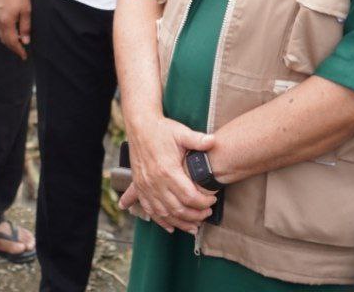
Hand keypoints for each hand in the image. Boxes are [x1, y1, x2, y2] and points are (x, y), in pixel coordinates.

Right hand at [0, 0, 31, 59]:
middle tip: (21, 52)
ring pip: (1, 33)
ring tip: (18, 43)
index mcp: (6, 22)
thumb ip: (25, 27)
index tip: (24, 56)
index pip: (12, 42)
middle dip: (13, 48)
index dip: (18, 50)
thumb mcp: (27, 11)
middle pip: (4, 40)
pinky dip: (5, 32)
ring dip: (8, 40)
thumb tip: (25, 41)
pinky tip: (12, 31)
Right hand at [122, 116, 218, 233]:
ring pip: (165, 214)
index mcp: (167, 170)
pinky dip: (160, 221)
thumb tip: (214, 141)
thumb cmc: (162, 129)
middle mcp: (155, 181)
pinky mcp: (140, 186)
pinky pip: (150, 210)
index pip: (189, 196)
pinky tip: (170, 227)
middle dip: (196, 215)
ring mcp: (146, 186)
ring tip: (194, 226)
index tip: (213, 200)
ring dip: (180, 223)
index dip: (204, 202)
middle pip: (178, 209)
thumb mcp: (181, 133)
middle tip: (207, 213)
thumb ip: (198, 140)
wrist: (140, 126)